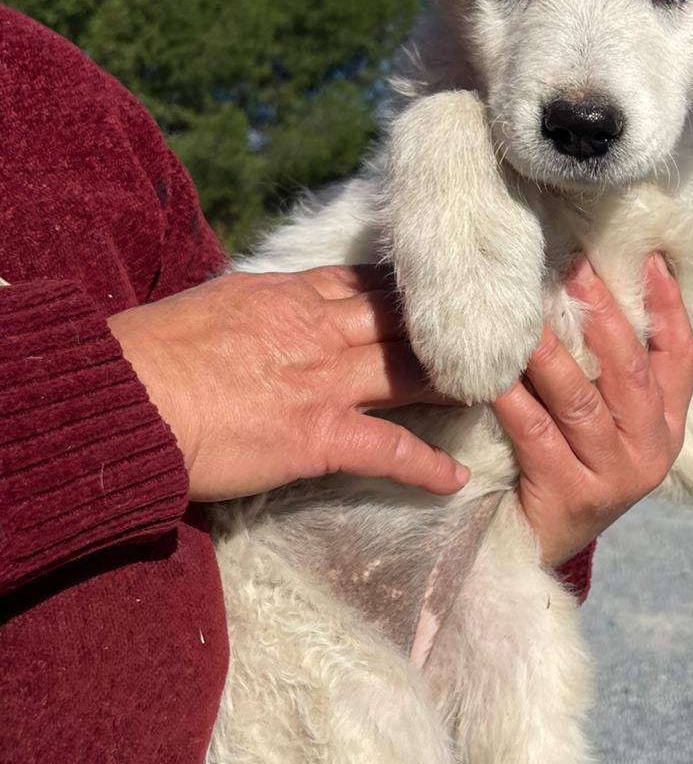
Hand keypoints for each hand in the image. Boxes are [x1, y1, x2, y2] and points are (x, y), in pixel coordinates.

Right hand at [108, 266, 467, 501]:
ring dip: (455, 382)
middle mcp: (316, 328)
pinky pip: (390, 449)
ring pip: (410, 373)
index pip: (364, 283)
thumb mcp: (207, 305)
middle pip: (401, 319)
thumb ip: (249, 304)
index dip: (408, 290)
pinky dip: (427, 466)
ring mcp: (323, 381)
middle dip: (449, 326)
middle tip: (495, 332)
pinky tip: (455, 479)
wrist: (125, 396)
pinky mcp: (318, 436)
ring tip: (496, 391)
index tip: (443, 293)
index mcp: (285, 293)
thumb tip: (259, 305)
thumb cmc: (146, 354)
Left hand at [491, 254, 692, 567]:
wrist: (542, 547)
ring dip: (549, 351)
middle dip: (601, 314)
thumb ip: (609, 371)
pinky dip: (512, 398)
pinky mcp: (570, 497)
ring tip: (524, 311)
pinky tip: (491, 370)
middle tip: (573, 268)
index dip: (667, 307)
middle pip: (629, 370)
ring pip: (581, 400)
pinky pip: (536, 434)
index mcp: (667, 427)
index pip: (679, 357)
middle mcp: (650, 451)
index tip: (648, 258)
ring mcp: (614, 477)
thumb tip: (592, 288)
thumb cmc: (569, 466)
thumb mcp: (605, 422)